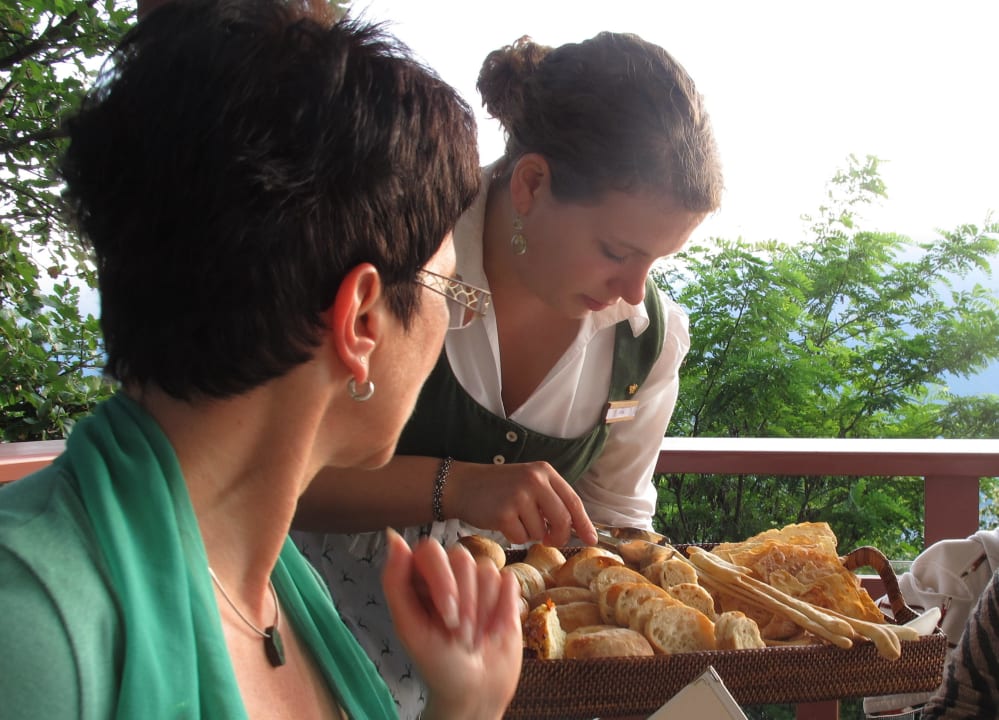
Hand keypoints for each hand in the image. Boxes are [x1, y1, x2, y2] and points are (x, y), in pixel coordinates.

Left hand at [381, 528, 522, 719]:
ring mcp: (479, 581)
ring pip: (487, 569)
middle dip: (466, 603)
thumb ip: (396, 582)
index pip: (431, 550)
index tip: (447, 616)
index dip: (443, 581)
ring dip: (484, 610)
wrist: (477, 692)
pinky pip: (509, 579)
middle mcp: (449, 574)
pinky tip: (495, 629)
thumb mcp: (410, 629)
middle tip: (460, 635)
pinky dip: (503, 608)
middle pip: (463, 558)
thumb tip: (394, 537)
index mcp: (421, 579)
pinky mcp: (505, 591)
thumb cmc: (438, 665)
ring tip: (476, 637)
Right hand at [448, 460, 597, 545]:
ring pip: (540, 532)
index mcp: (544, 471)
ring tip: (515, 518)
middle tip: (550, 539)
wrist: (463, 485)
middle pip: (562, 520)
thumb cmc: (499, 488)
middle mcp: (534, 480)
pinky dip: (514, 536)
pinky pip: (521, 538)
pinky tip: (503, 522)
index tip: (592, 539)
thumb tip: (577, 528)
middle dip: (558, 536)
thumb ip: (551, 500)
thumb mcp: (529, 483)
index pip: (573, 501)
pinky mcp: (503, 513)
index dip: (584, 523)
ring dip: (530, 533)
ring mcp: (518, 496)